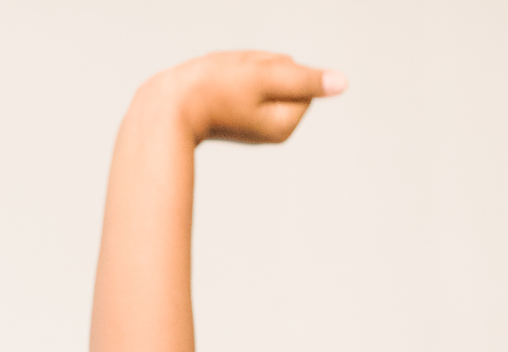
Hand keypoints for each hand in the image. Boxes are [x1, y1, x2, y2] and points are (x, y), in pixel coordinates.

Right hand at [141, 50, 345, 145]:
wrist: (165, 107)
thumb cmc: (212, 90)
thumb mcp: (265, 76)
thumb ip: (306, 79)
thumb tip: (342, 83)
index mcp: (285, 124)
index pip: (299, 74)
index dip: (273, 66)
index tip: (247, 79)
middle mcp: (275, 129)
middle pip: (284, 75)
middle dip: (260, 67)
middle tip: (231, 79)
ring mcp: (257, 125)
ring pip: (264, 77)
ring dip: (244, 70)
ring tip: (221, 83)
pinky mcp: (240, 117)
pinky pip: (246, 84)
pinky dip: (232, 78)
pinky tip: (214, 89)